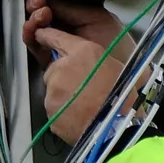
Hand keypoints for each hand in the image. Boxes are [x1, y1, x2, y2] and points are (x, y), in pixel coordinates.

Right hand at [22, 0, 132, 68]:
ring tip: (39, 17)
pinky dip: (32, 39)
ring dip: (33, 23)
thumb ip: (72, 9)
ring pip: (37, 34)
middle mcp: (68, 34)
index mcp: (80, 20)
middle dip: (37, 11)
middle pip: (43, 20)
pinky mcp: (54, 66)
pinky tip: (35, 31)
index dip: (46, 1)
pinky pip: (37, 50)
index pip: (56, 8)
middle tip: (39, 8)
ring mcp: (60, 50)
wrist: (124, 76)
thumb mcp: (97, 19)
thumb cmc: (118, 45)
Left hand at [33, 26, 129, 141]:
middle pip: (53, 67)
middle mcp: (62, 67)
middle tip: (81, 88)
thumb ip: (96, 59)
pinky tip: (77, 116)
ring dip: (63, 94)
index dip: (48, 35)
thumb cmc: (122, 96)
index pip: (57, 37)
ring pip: (53, 89)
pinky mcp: (50, 110)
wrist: (116, 128)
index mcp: (81, 52)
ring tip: (82, 105)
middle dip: (62, 75)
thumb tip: (90, 60)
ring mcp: (53, 90)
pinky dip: (62, 111)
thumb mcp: (116, 67)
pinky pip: (54, 108)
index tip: (41, 34)